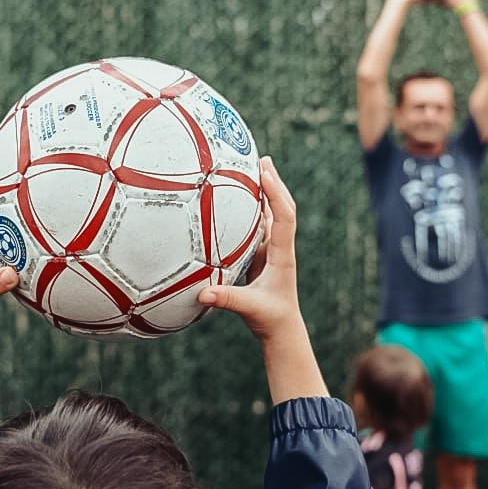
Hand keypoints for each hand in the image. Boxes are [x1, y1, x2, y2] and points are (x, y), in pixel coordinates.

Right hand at [198, 158, 326, 401]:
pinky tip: (240, 198)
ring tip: (254, 168)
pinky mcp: (265, 255)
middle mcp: (281, 248)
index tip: (264, 173)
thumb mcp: (249, 309)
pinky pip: (261, 225)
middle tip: (262, 159)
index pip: (284, 218)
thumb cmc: (269, 319)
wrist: (282, 329)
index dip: (276, 194)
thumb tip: (202, 294)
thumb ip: (227, 300)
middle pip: (282, 208)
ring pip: (273, 214)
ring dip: (266, 191)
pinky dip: (254, 208)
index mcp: (282, 256)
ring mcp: (274, 250)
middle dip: (274, 183)